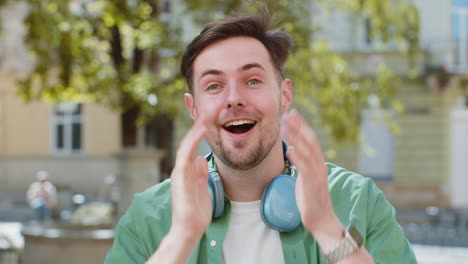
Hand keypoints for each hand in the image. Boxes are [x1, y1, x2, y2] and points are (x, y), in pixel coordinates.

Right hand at [168, 118, 211, 242]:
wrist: (189, 229)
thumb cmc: (196, 211)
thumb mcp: (202, 188)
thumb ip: (200, 174)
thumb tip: (200, 159)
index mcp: (187, 170)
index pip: (193, 145)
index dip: (200, 131)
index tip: (211, 117)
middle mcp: (181, 168)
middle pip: (189, 140)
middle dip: (199, 124)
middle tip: (210, 108)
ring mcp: (179, 171)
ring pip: (186, 143)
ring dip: (196, 128)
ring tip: (207, 113)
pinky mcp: (179, 176)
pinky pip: (186, 154)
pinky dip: (193, 140)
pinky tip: (202, 130)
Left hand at [281, 110, 342, 244]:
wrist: (322, 220)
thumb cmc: (311, 200)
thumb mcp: (305, 177)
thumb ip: (300, 163)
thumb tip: (292, 149)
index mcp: (318, 163)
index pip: (310, 140)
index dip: (302, 126)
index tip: (292, 114)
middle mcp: (319, 165)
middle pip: (310, 140)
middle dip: (299, 126)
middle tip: (289, 113)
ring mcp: (317, 174)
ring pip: (307, 151)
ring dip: (296, 137)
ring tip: (284, 126)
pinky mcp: (312, 185)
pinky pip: (305, 168)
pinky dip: (298, 158)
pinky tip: (289, 149)